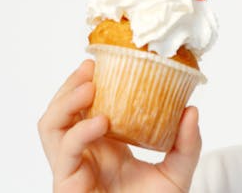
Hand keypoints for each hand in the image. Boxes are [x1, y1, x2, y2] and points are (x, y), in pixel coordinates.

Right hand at [38, 60, 201, 191]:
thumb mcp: (177, 174)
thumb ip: (186, 146)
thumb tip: (192, 110)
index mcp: (100, 145)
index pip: (81, 108)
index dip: (84, 83)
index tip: (100, 62)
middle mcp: (82, 154)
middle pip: (58, 112)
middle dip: (68, 86)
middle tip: (89, 68)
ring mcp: (71, 168)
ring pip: (50, 127)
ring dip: (64, 102)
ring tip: (88, 87)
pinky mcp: (66, 185)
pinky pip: (64, 152)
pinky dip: (79, 132)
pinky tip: (101, 122)